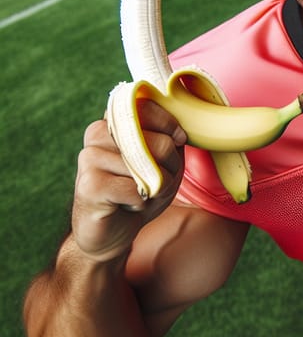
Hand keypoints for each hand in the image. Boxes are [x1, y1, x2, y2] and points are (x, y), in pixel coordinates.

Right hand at [72, 100, 186, 261]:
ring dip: (157, 188)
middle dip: (170, 167)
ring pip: (149, 168)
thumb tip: (178, 133)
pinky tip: (126, 205)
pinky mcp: (89, 185)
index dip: (171, 125)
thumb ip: (170, 140)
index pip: (148, 106)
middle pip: (159, 143)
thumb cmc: (141, 191)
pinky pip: (136, 191)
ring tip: (141, 193)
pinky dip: (141, 203)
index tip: (178, 139)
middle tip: (157, 180)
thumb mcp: (164, 161)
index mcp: (114, 122)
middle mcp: (98, 134)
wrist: (112, 230)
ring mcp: (90, 158)